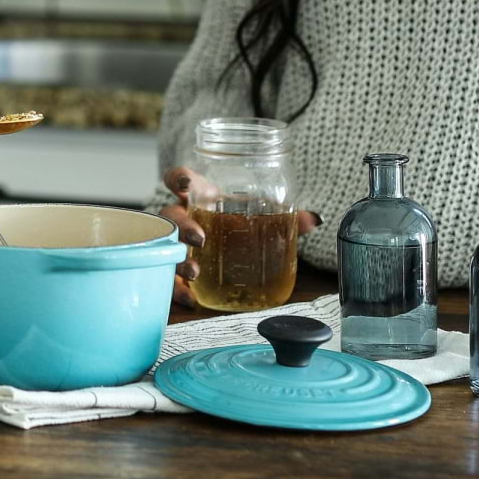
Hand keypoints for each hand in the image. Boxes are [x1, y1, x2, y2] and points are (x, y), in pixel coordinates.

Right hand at [157, 166, 318, 308]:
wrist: (221, 250)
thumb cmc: (232, 224)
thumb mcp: (256, 217)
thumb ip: (283, 218)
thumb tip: (314, 220)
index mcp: (200, 197)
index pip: (180, 179)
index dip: (178, 178)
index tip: (184, 183)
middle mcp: (182, 218)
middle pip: (171, 215)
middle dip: (182, 225)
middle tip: (200, 238)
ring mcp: (175, 244)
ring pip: (163, 248)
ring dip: (177, 259)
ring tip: (195, 272)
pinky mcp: (174, 269)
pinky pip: (168, 279)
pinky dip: (176, 291)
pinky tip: (191, 300)